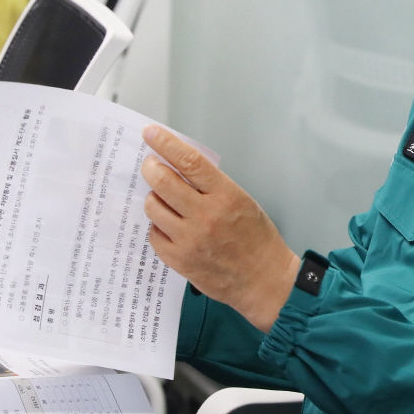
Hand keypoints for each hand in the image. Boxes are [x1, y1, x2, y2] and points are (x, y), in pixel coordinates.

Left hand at [140, 126, 298, 329]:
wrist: (264, 279)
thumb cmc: (257, 240)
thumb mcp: (244, 201)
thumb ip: (213, 186)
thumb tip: (181, 168)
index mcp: (225, 196)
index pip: (189, 162)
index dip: (166, 143)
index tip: (152, 133)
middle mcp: (205, 216)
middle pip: (163, 181)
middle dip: (151, 168)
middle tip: (150, 165)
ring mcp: (189, 239)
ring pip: (153, 207)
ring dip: (154, 197)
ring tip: (163, 199)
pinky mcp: (179, 259)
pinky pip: (154, 234)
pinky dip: (158, 226)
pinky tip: (169, 226)